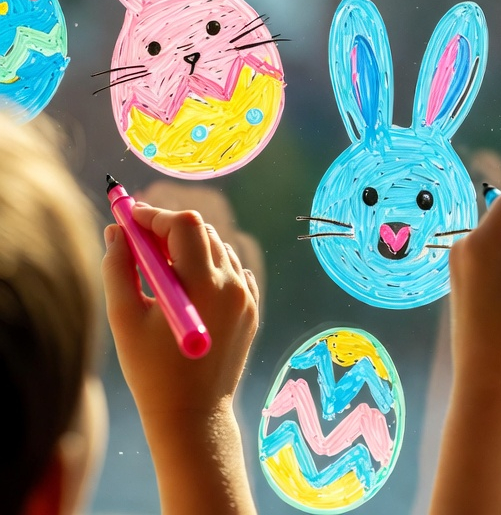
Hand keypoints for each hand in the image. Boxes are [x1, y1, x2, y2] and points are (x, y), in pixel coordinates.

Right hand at [102, 205, 258, 514]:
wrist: (192, 417)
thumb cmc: (151, 371)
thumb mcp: (125, 318)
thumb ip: (118, 268)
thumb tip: (116, 232)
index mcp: (202, 283)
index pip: (183, 224)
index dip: (154, 215)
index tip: (129, 217)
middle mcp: (231, 283)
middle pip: (202, 230)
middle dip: (168, 229)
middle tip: (140, 241)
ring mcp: (245, 295)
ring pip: (217, 248)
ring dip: (188, 249)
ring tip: (161, 270)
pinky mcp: (251, 308)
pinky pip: (230, 270)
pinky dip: (209, 268)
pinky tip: (188, 289)